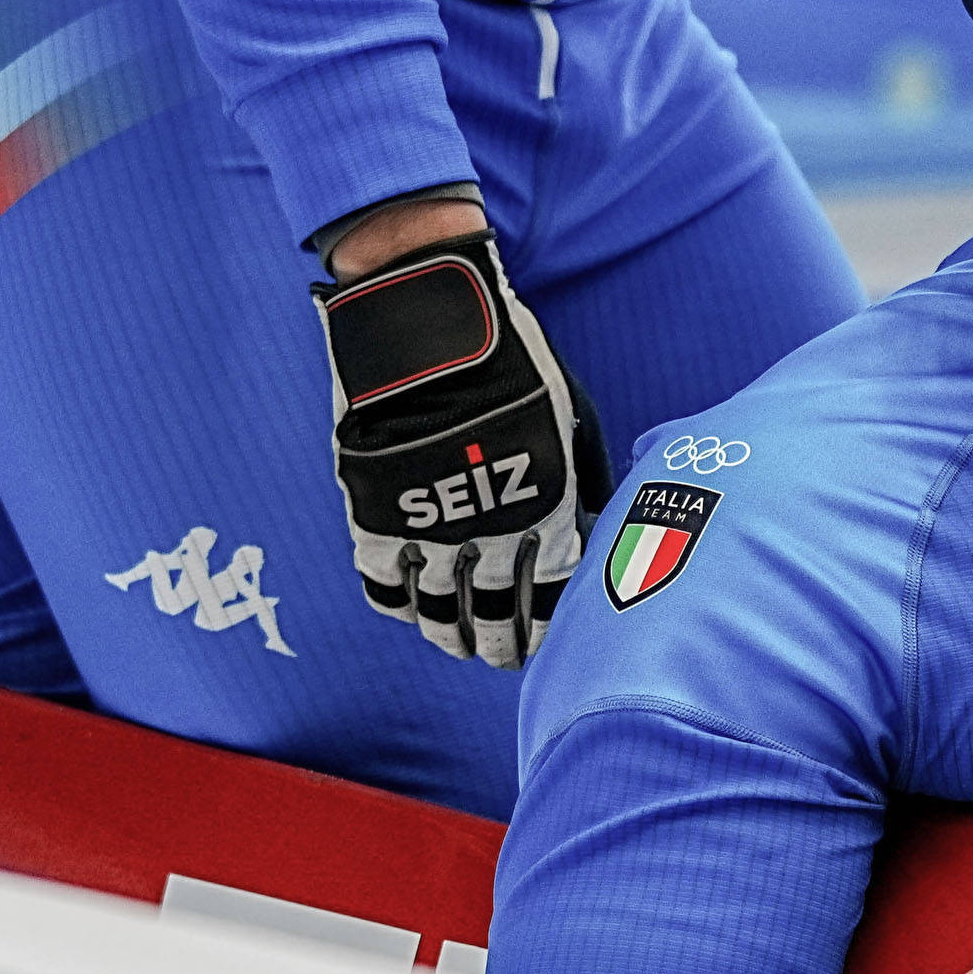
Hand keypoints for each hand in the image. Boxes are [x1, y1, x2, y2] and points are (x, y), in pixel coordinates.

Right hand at [310, 224, 603, 667]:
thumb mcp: (570, 415)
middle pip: (494, 615)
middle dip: (499, 644)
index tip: (542, 641)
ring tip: (455, 642)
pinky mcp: (374, 511)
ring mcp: (428, 524)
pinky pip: (382, 583)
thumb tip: (598, 526)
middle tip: (499, 656)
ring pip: (437, 612)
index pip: (552, 595)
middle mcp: (490, 527)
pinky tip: (407, 604)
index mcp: (546, 504)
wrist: (427, 317)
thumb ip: (584, 478)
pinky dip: (396, 602)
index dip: (546, 626)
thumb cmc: (512, 358)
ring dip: (449, 634)